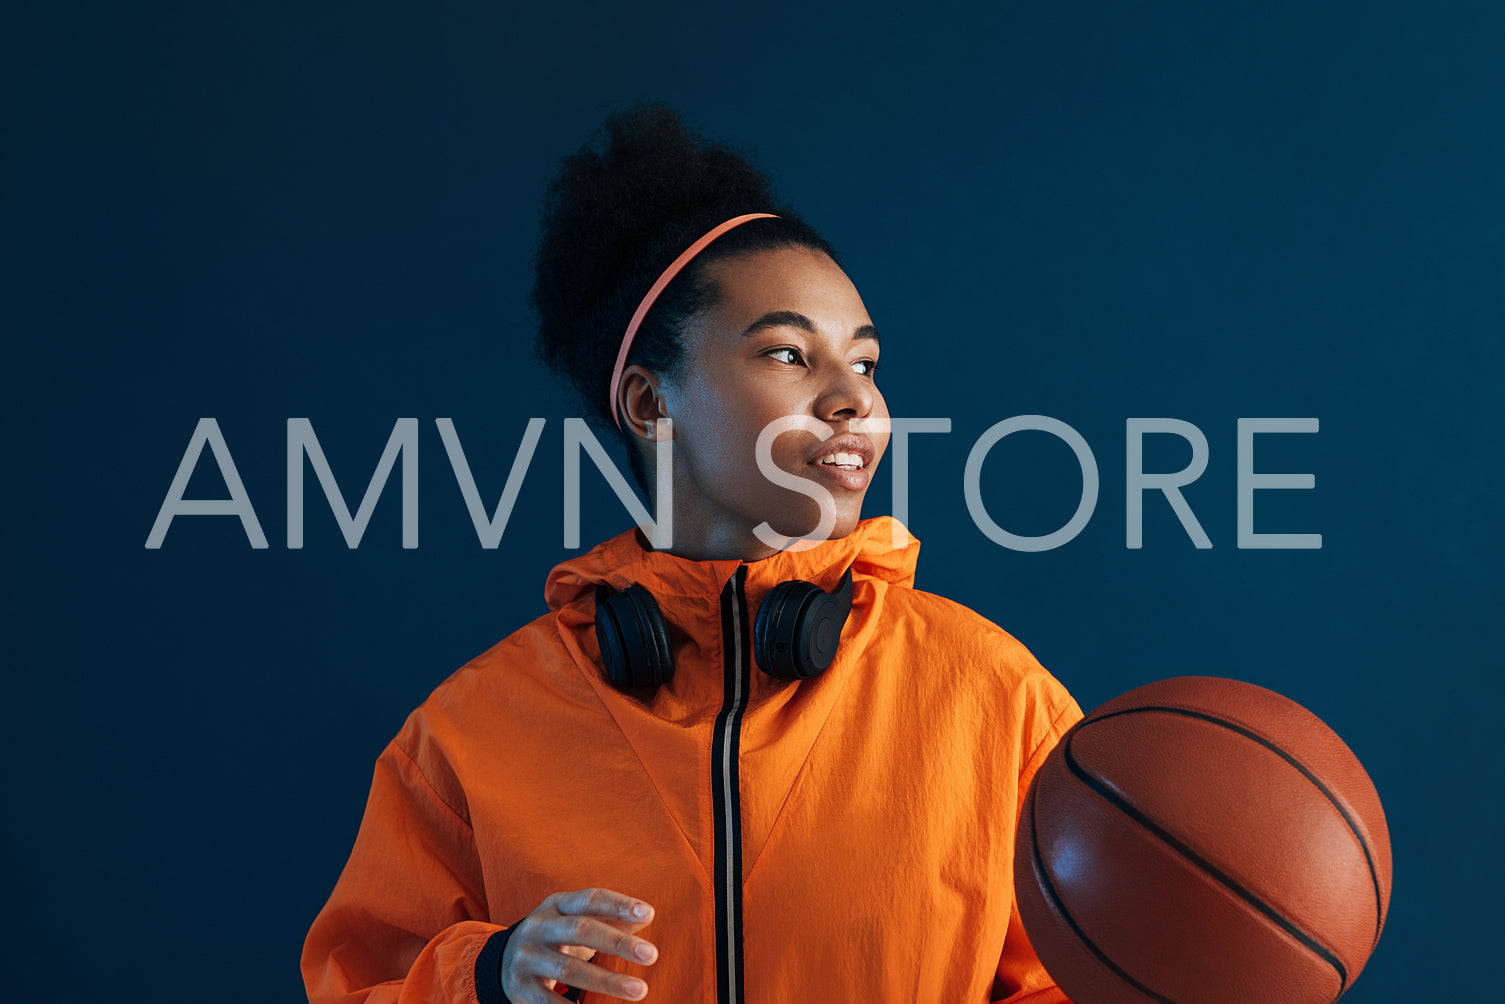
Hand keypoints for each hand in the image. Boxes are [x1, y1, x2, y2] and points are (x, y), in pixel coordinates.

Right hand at [499, 887, 658, 1001]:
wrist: (504, 962)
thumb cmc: (556, 938)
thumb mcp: (576, 921)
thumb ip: (610, 918)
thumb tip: (647, 915)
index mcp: (556, 905)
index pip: (590, 899)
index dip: (619, 904)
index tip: (649, 912)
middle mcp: (538, 926)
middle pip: (580, 930)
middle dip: (618, 943)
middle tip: (652, 955)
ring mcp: (526, 957)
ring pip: (569, 969)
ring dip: (607, 981)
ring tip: (639, 989)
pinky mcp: (520, 987)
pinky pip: (549, 1001)